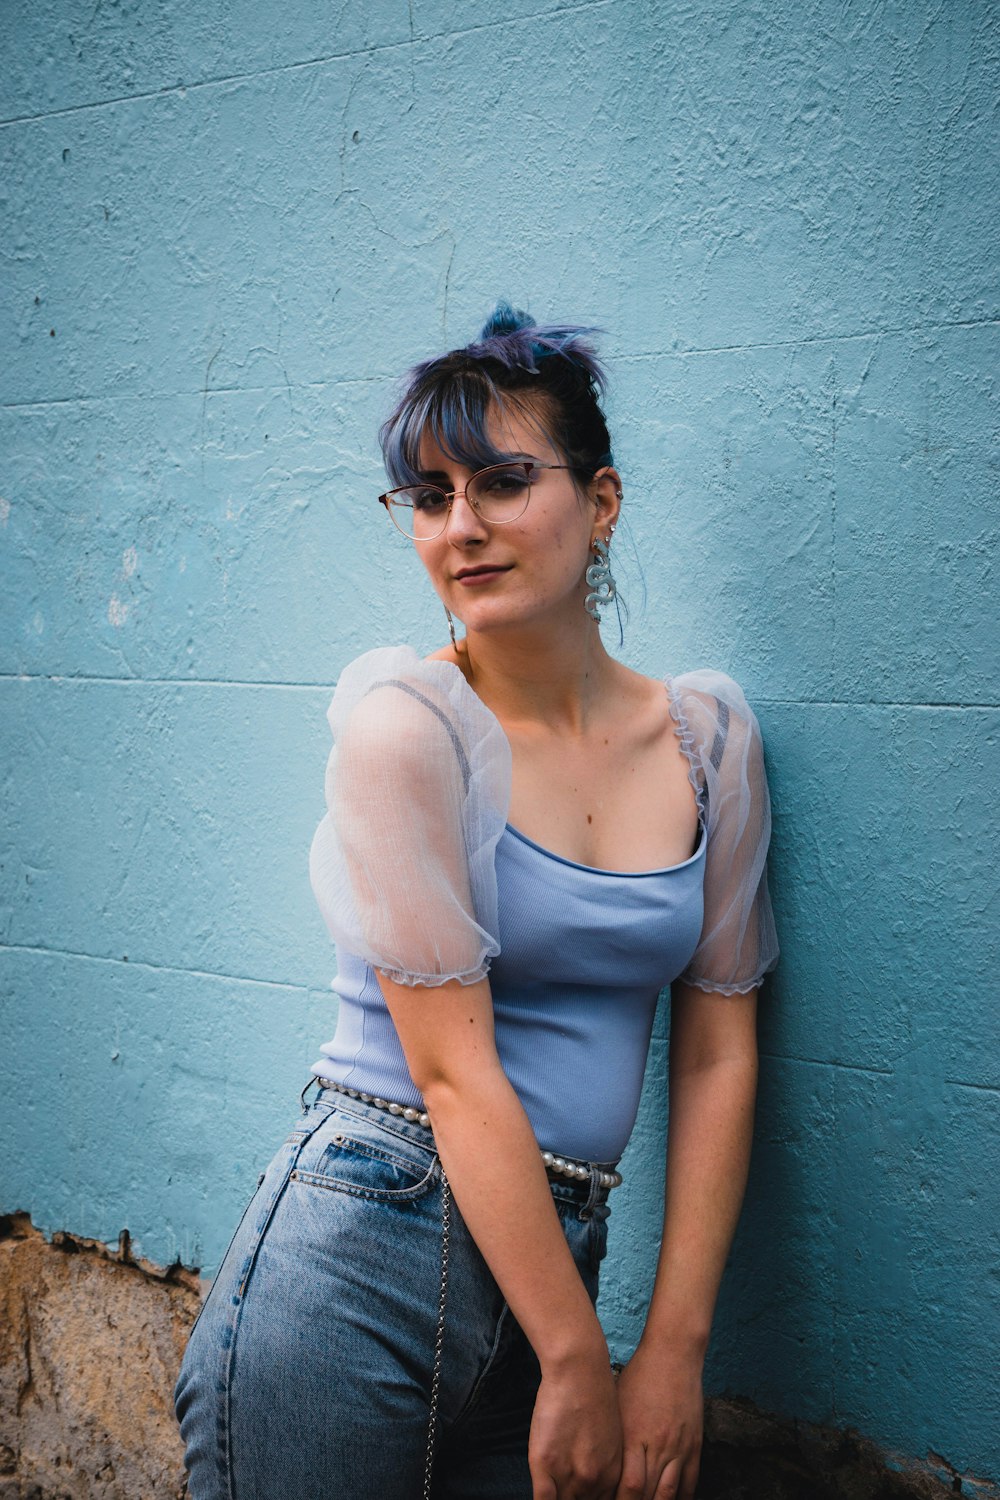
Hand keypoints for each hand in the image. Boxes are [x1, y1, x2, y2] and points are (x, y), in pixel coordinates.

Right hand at [529, 1360, 622, 1498]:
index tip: (580, 1495)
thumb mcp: (611, 1437)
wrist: (580, 1370)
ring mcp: (570, 1474)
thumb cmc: (596, 1395)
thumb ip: (603, 1465)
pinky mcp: (545, 1464)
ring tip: (554, 1486)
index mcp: (613, 1476)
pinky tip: (541, 1496)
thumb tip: (591, 1481)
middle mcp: (593, 1481)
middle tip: (568, 1492)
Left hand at [613, 1343, 703, 1499]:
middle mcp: (656, 1446)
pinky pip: (689, 1483)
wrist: (673, 1354)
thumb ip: (612, 1437)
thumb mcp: (616, 1403)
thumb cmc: (639, 1376)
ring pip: (668, 1494)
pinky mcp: (694, 1445)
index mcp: (633, 1436)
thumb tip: (599, 1462)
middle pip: (647, 1495)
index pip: (627, 1486)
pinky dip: (681, 1499)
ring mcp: (678, 1447)